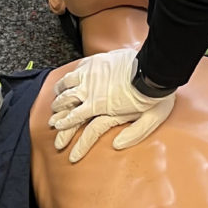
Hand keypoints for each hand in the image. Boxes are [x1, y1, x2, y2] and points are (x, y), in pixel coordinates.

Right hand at [49, 48, 175, 162]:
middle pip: (66, 101)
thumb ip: (134, 135)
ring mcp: (92, 74)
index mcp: (99, 106)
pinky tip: (68, 78)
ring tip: (56, 96)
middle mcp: (91, 91)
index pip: (75, 117)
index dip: (64, 124)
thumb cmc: (154, 96)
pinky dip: (69, 76)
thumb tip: (117, 145)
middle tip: (53, 115)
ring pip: (67, 83)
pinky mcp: (96, 61)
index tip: (57, 127)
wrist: (154, 69)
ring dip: (60, 91)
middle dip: (58, 109)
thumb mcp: (150, 121)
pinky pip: (76, 69)